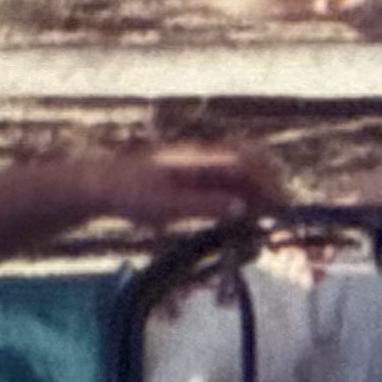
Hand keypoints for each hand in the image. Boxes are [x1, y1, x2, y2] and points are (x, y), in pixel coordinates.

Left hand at [91, 137, 285, 225]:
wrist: (103, 185)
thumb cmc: (130, 193)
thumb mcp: (166, 205)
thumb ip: (205, 204)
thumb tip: (241, 207)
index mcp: (199, 158)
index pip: (246, 161)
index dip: (266, 181)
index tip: (278, 206)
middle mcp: (205, 158)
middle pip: (252, 162)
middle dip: (270, 185)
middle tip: (278, 215)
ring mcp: (201, 168)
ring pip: (243, 175)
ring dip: (258, 194)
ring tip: (264, 222)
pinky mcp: (197, 180)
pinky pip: (229, 186)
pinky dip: (243, 201)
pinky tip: (244, 220)